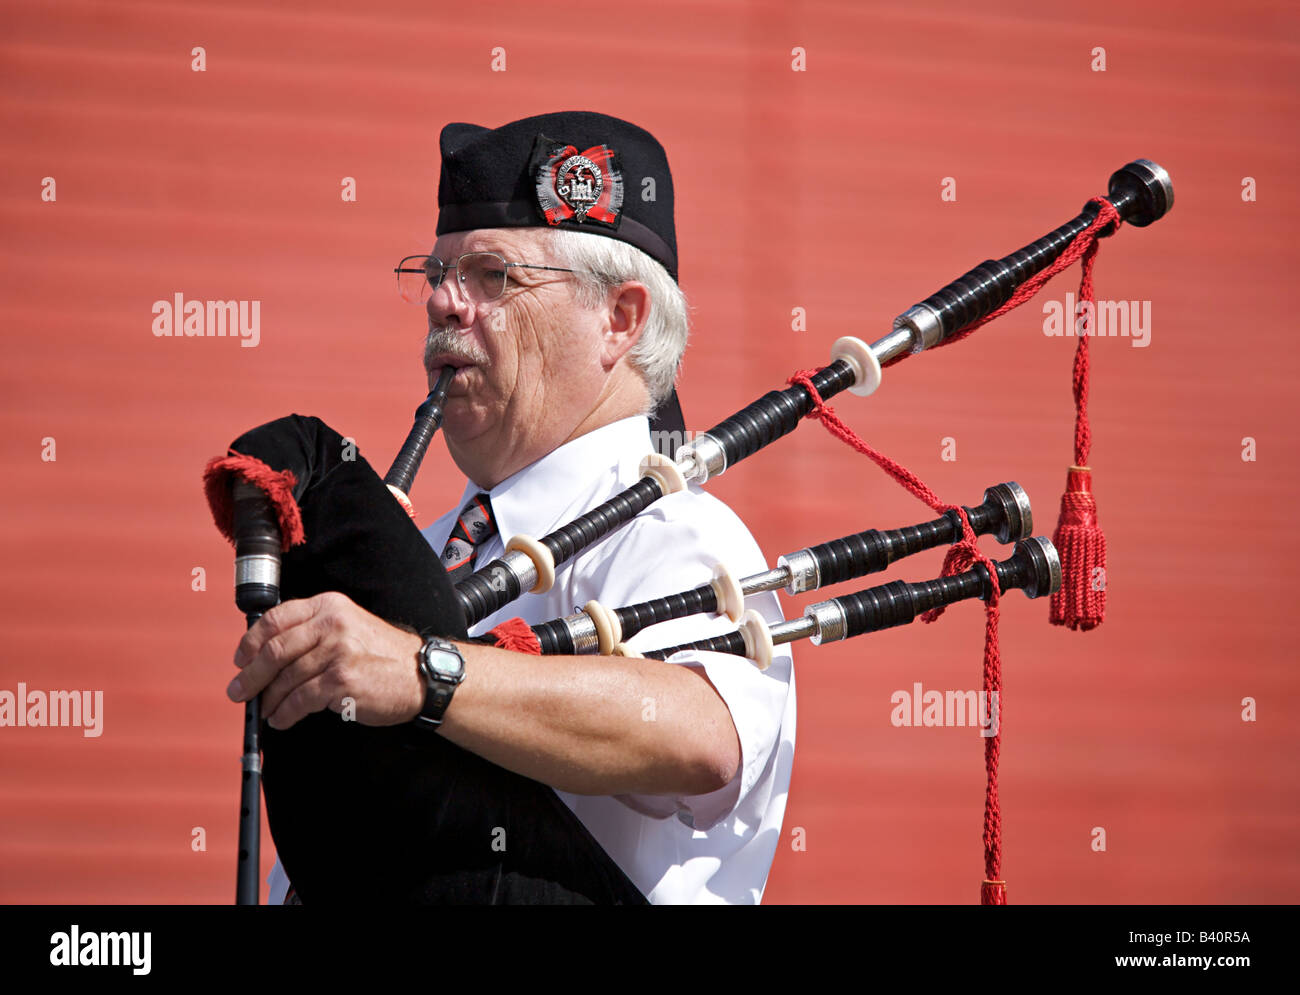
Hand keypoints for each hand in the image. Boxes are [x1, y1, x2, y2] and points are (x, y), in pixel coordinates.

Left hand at [226, 591, 425, 729]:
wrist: (420, 675)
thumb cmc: (382, 655)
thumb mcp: (349, 626)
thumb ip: (313, 632)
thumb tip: (266, 656)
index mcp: (329, 606)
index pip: (275, 619)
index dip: (251, 642)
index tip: (241, 660)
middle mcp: (332, 625)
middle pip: (274, 651)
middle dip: (251, 676)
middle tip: (239, 692)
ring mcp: (337, 653)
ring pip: (284, 679)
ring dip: (268, 699)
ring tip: (264, 709)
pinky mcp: (341, 682)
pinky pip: (299, 700)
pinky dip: (284, 713)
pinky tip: (282, 719)